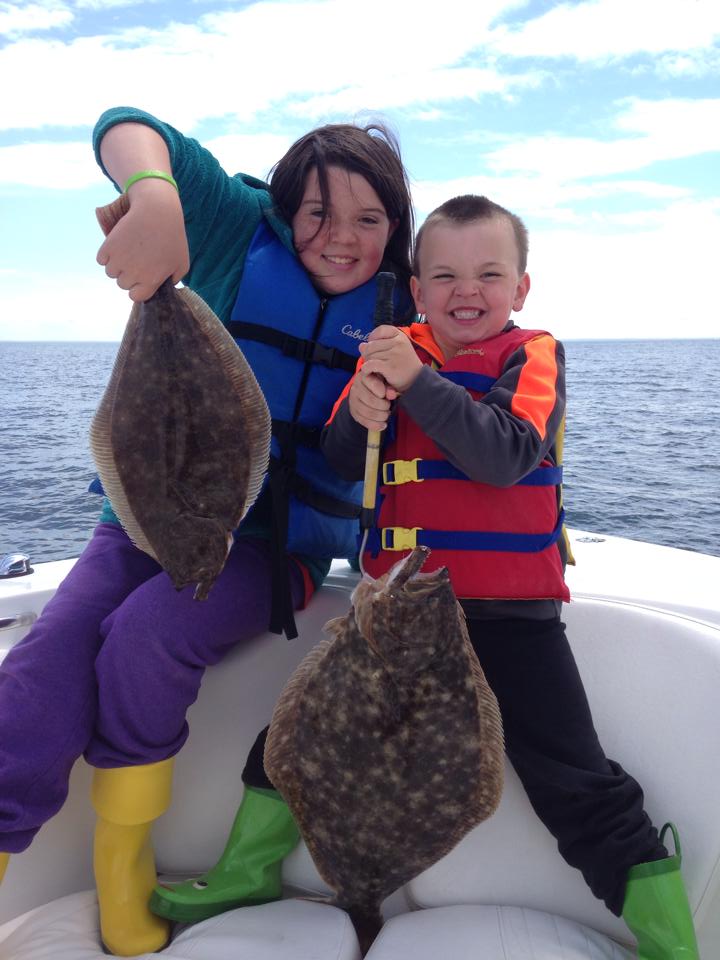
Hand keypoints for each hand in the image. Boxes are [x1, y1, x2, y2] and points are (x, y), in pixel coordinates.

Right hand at [96, 179, 189, 302]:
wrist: (156, 209)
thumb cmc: (172, 235)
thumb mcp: (182, 262)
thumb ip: (174, 279)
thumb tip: (164, 287)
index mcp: (151, 280)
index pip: (135, 296)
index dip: (137, 288)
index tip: (141, 278)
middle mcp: (133, 274)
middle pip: (122, 284)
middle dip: (128, 274)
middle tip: (136, 260)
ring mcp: (119, 260)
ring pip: (110, 272)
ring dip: (116, 265)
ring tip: (127, 252)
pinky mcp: (108, 246)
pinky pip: (101, 260)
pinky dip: (106, 255)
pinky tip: (116, 246)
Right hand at [348, 368, 395, 431]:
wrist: (367, 392)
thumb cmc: (379, 386)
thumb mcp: (385, 383)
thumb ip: (389, 387)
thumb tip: (392, 395)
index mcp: (364, 377)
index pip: (373, 383)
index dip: (383, 391)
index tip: (391, 395)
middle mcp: (355, 388)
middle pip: (370, 400)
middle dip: (383, 406)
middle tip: (389, 407)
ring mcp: (352, 401)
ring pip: (367, 412)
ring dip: (380, 416)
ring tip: (386, 415)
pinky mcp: (353, 412)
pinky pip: (363, 421)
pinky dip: (375, 425)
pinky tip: (383, 425)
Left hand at [358, 325, 421, 393]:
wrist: (417, 381)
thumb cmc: (404, 366)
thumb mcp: (395, 351)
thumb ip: (378, 346)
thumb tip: (361, 345)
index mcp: (400, 336)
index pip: (380, 330)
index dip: (373, 338)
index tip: (375, 348)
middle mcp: (398, 343)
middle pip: (371, 345)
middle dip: (368, 354)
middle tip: (374, 363)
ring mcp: (394, 354)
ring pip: (370, 355)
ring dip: (368, 363)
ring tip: (375, 369)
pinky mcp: (390, 367)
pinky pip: (370, 365)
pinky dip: (367, 369)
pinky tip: (370, 373)